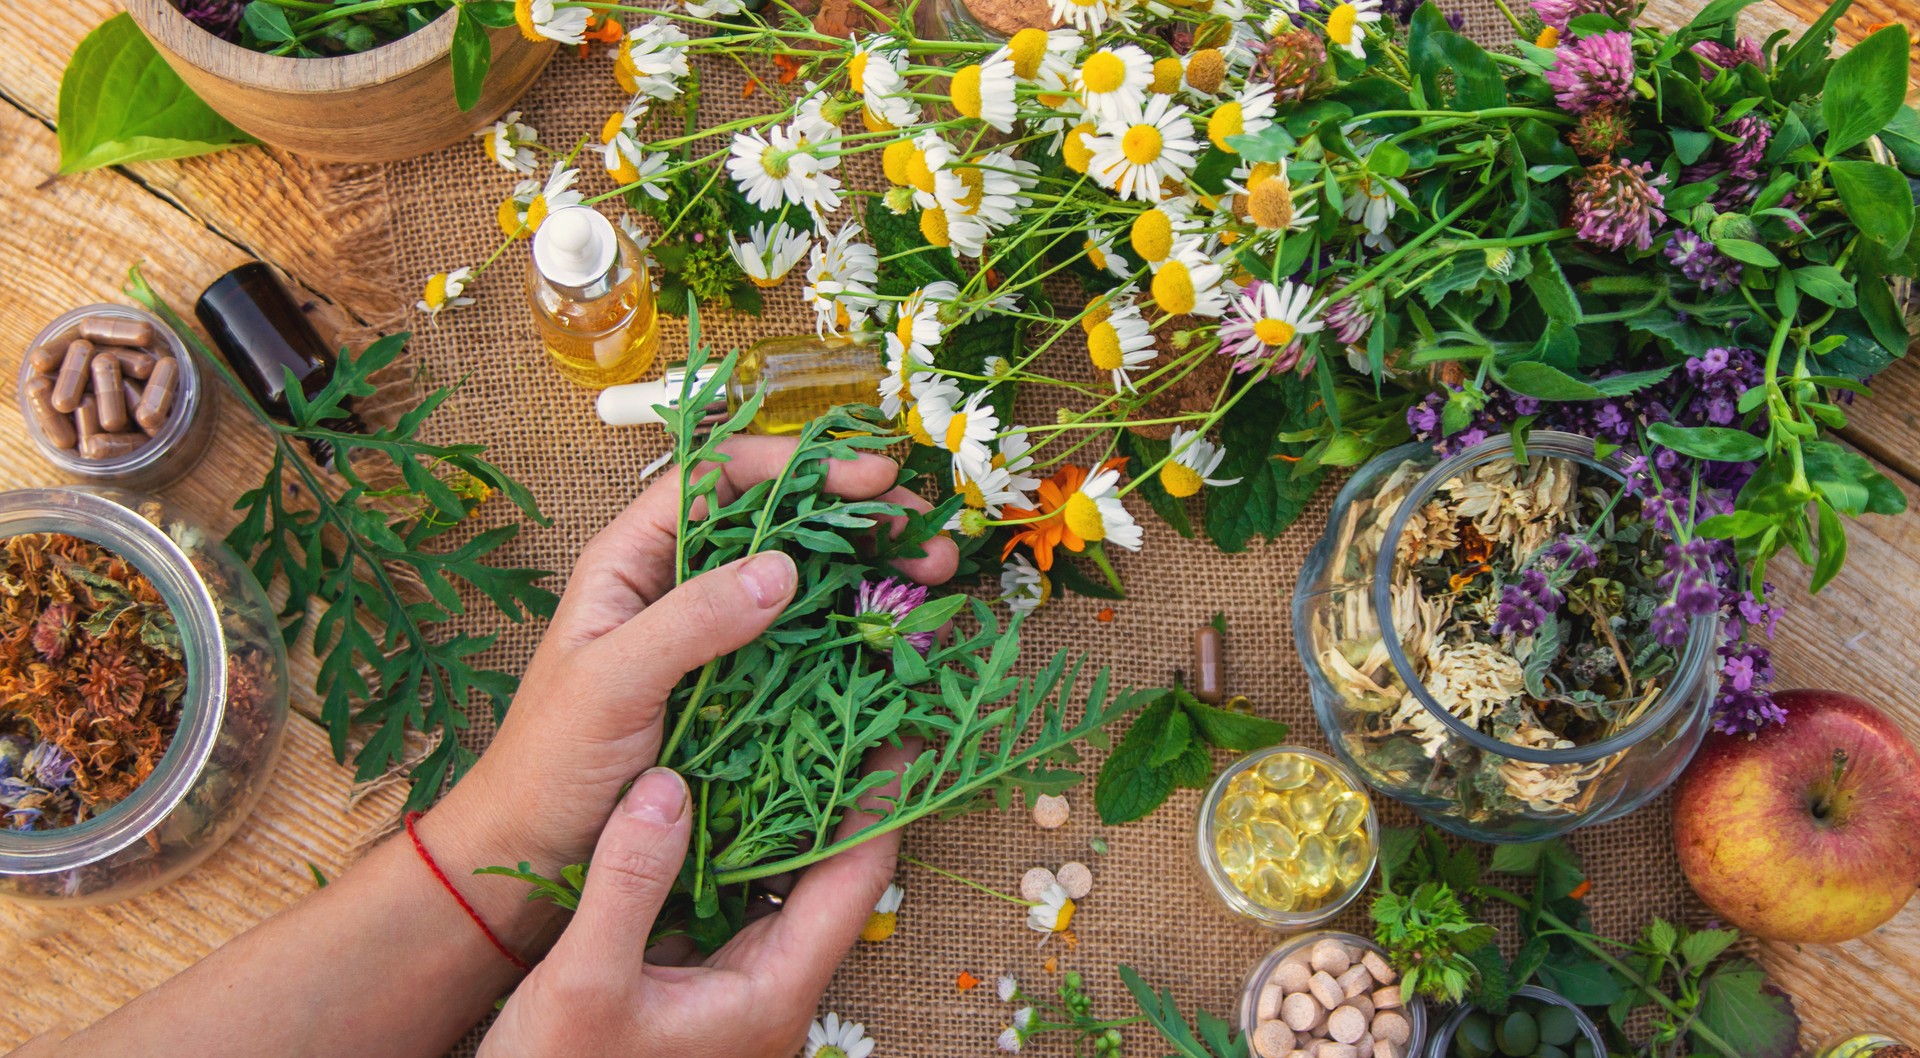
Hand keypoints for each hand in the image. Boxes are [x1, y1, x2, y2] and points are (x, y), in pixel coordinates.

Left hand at [423, 437, 955, 938]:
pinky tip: (900, 638)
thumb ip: (688, 622)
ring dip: (870, 572)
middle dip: (857, 518)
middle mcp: (679, 585)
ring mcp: (715, 637)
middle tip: (925, 538)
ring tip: (933, 579)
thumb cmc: (548, 764)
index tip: (872, 479)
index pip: (721, 477)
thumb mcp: (610, 684)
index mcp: (634, 560)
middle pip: (780, 521)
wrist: (531, 854)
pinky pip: (807, 645)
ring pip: (804, 580)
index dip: (799, 464)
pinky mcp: (741, 689)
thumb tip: (782, 567)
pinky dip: (858, 633)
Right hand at [475, 750, 909, 1057]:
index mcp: (773, 992)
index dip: (883, 803)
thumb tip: (669, 784)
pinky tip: (714, 789)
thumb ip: (630, 882)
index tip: (901, 730)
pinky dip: (734, 840)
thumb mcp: (583, 982)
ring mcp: (738, 984)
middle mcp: (772, 986)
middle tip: (846, 705)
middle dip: (842, 792)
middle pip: (831, 875)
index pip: (858, 881)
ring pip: (783, 882)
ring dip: (786, 811)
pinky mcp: (699, 979)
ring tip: (790, 726)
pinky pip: (735, 894)